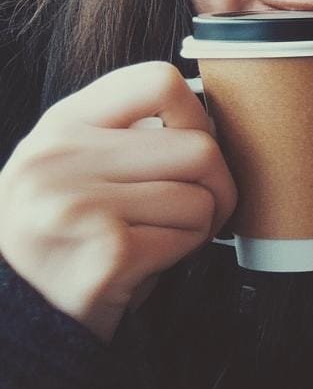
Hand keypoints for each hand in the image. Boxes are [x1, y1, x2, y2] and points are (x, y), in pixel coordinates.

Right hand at [0, 62, 236, 340]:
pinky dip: (185, 251)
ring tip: (160, 235)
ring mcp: (80, 207)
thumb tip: (205, 112)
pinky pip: (190, 236)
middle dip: (216, 184)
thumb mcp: (75, 163)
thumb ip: (127, 131)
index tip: (194, 142)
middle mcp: (61, 160)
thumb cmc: (66, 231)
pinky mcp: (108, 254)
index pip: (158, 81)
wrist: (18, 308)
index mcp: (61, 124)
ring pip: (201, 196)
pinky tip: (148, 261)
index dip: (197, 112)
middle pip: (199, 146)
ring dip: (200, 223)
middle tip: (196, 207)